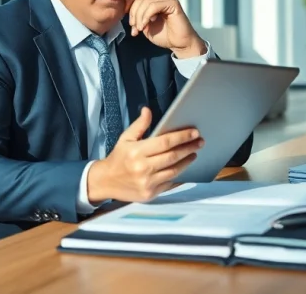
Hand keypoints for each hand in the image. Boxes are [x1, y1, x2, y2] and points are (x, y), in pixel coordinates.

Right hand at [86, 107, 203, 202]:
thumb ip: (139, 125)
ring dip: (187, 161)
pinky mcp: (150, 194)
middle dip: (189, 148)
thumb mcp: (125, 138)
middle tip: (200, 141)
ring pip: (174, 171)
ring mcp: (147, 183)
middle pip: (173, 156)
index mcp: (137, 151)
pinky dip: (180, 176)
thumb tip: (147, 110)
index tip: (194, 132)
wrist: (105, 181)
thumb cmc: (118, 158)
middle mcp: (142, 168)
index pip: (165, 142)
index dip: (182, 137)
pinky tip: (185, 168)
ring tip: (194, 153)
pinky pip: (170, 184)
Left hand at [125, 0, 205, 57]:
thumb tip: (124, 9)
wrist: (180, 44)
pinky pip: (154, 6)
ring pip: (145, 1)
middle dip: (133, 12)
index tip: (129, 20)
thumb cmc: (164, 35)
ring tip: (139, 29)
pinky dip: (146, 16)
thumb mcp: (145, 24)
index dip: (129, 4)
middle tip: (134, 27)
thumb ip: (137, 15)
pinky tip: (145, 26)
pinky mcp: (173, 3)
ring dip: (139, 16)